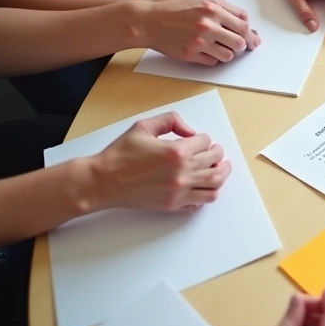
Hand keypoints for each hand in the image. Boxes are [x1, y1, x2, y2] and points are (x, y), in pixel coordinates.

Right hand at [87, 112, 229, 211]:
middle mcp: (182, 172)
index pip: (206, 142)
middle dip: (218, 154)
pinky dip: (207, 193)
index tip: (200, 140)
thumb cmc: (120, 155)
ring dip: (221, 174)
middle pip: (215, 162)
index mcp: (176, 151)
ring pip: (215, 184)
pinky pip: (201, 202)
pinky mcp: (174, 204)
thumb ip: (170, 121)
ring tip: (220, 169)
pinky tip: (202, 186)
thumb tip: (189, 131)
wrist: (103, 181)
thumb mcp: (143, 126)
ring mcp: (180, 190)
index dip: (204, 139)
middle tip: (216, 152)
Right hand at [136, 0, 260, 65]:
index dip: (249, 29)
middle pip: (241, 40)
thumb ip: (219, 4)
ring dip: (229, 53)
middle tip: (246, 47)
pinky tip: (207, 52)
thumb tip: (239, 16)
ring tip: (222, 48)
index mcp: (212, 7)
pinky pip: (213, 62)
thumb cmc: (170, 8)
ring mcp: (200, 41)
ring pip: (229, 55)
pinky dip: (213, 59)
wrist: (146, 20)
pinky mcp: (191, 54)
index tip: (251, 35)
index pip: (243, 21)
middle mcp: (208, 24)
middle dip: (245, 44)